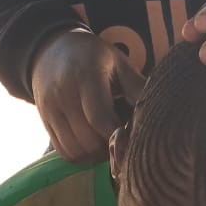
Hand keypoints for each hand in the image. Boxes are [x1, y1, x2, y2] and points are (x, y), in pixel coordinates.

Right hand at [31, 28, 146, 161]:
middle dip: (107, 148)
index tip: (131, 137)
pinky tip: (91, 146)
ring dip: (93, 156)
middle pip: (87, 139)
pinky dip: (79, 155)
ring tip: (106, 146)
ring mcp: (50, 109)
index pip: (100, 118)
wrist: (52, 50)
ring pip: (74, 150)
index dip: (117, 135)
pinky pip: (62, 150)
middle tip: (121, 145)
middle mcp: (64, 94)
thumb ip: (137, 86)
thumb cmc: (93, 57)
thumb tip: (161, 109)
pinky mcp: (44, 120)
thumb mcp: (118, 63)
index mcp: (86, 77)